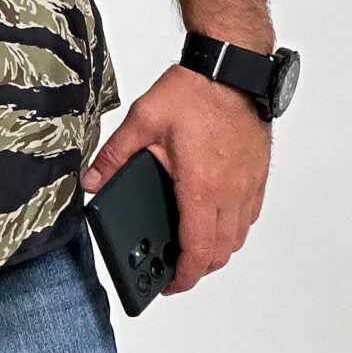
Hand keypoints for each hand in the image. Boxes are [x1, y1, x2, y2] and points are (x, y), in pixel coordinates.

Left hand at [81, 63, 270, 295]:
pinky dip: (232, 227)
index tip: (170, 284)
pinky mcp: (258, 175)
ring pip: (237, 236)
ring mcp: (248, 185)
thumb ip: (115, 156)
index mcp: (201, 187)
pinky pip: (248, 215)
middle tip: (175, 268)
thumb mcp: (143, 121)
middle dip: (197, 268)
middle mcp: (230, 193)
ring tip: (191, 246)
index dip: (184, 276)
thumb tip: (93, 181)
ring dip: (216, 249)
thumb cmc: (196, 92)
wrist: (233, 68)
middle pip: (220, 252)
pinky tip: (213, 215)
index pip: (197, 249)